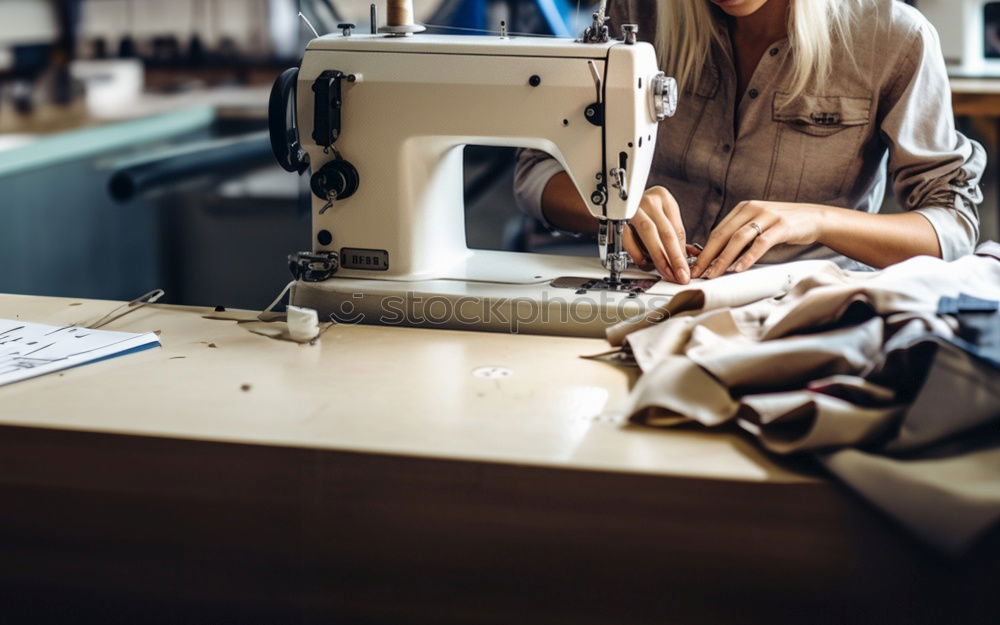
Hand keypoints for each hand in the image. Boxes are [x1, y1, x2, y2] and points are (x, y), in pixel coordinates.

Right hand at [622, 186, 693, 283]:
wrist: (616, 199)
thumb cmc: (642, 209)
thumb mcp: (662, 214)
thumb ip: (672, 235)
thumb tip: (681, 259)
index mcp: (663, 198)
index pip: (677, 230)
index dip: (682, 253)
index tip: (685, 269)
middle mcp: (648, 201)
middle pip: (666, 232)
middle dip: (674, 258)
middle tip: (680, 274)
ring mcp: (632, 209)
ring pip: (648, 234)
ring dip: (658, 257)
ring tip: (664, 271)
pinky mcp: (617, 218)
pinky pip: (628, 238)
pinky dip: (636, 252)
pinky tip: (643, 261)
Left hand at [691, 201, 827, 278]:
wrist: (815, 218)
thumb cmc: (783, 226)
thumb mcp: (758, 226)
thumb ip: (740, 237)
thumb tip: (717, 259)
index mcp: (742, 209)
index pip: (717, 231)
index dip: (704, 250)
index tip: (694, 267)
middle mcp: (752, 209)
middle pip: (723, 234)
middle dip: (708, 256)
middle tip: (698, 273)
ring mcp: (767, 216)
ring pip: (738, 239)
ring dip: (724, 259)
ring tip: (714, 274)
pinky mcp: (782, 226)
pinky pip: (761, 243)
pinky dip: (748, 257)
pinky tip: (739, 268)